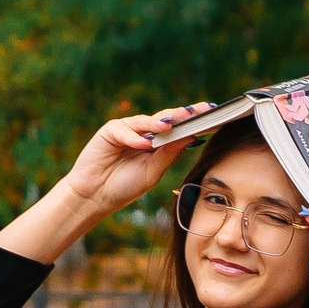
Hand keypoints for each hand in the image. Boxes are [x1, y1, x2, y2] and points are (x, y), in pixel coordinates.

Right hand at [57, 103, 215, 216]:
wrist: (96, 196)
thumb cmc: (124, 187)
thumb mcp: (153, 172)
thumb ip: (169, 154)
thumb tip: (192, 136)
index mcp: (158, 144)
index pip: (178, 129)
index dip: (193, 121)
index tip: (212, 114)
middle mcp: (144, 133)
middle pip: (166, 119)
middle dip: (182, 115)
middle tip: (198, 111)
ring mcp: (127, 130)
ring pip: (146, 121)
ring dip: (158, 122)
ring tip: (170, 125)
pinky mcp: (110, 131)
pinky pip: (124, 129)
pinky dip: (134, 137)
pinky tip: (143, 144)